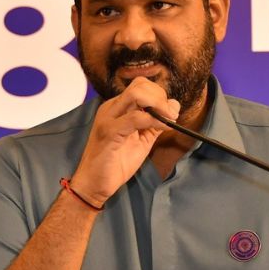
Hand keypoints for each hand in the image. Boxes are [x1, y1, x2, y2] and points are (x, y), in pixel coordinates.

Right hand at [69, 77, 178, 205]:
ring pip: (136, 94)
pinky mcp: (109, 131)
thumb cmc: (116, 164)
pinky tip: (163, 128)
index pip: (141, 86)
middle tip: (171, 115)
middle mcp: (111, 108)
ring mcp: (109, 118)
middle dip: (160, 96)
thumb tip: (174, 105)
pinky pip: (135, 117)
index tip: (171, 112)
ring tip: (169, 119)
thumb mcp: (141, 140)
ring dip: (158, 104)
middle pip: (140, 84)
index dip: (159, 94)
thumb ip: (156, 123)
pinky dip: (154, 120)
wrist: (94, 184)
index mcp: (117, 108)